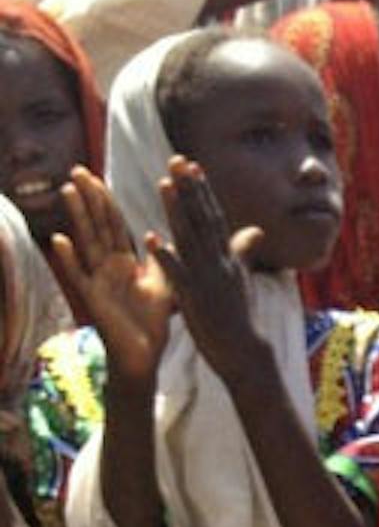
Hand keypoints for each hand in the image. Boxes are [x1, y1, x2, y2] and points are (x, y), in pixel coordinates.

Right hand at [49, 168, 173, 388]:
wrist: (144, 357)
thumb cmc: (151, 323)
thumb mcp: (163, 287)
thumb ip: (162, 261)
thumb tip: (170, 236)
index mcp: (126, 263)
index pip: (115, 225)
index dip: (107, 201)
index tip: (98, 175)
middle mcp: (108, 268)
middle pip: (98, 226)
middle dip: (88, 199)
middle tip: (77, 169)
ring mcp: (98, 281)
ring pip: (87, 243)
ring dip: (77, 217)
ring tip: (67, 190)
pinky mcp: (93, 300)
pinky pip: (78, 277)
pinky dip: (68, 259)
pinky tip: (59, 240)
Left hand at [148, 159, 268, 385]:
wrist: (246, 355)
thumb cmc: (241, 320)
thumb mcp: (243, 280)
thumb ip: (243, 252)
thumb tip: (256, 230)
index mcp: (228, 259)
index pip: (213, 217)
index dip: (202, 190)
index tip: (191, 164)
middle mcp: (219, 264)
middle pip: (202, 219)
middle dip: (190, 189)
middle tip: (176, 160)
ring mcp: (208, 281)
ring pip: (190, 239)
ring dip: (177, 211)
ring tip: (163, 185)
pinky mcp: (196, 300)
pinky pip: (177, 274)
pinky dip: (165, 255)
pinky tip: (151, 237)